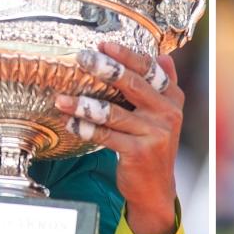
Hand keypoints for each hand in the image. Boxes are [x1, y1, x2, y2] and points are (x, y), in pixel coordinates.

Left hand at [53, 41, 182, 233]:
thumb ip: (163, 85)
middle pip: (133, 84)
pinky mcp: (139, 153)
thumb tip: (162, 55)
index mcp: (173, 98)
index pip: (149, 69)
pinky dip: (85, 128)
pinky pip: (106, 136)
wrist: (155, 188)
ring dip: (84, 104)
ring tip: (61, 98)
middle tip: (82, 58)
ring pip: (113, 112)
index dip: (126, 55)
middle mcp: (168, 113)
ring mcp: (155, 134)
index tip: (103, 45)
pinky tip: (70, 123)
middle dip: (106, 69)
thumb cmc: (152, 145)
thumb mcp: (164, 114)